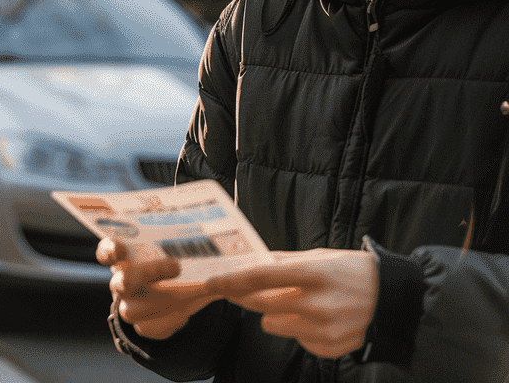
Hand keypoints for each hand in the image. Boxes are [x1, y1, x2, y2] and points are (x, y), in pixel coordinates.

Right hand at [96, 237, 216, 338]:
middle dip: (145, 275)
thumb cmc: (177, 251)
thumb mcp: (176, 235)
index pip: (106, 252)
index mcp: (124, 255)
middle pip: (120, 283)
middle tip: (175, 266)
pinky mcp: (144, 324)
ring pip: (131, 310)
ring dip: (159, 300)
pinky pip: (149, 327)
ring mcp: (130, 305)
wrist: (191, 283)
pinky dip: (170, 318)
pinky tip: (187, 306)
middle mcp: (122, 281)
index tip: (121, 248)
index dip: (109, 250)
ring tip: (187, 289)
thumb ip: (173, 228)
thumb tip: (186, 224)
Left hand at [205, 248, 378, 358]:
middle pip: (260, 304)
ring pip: (272, 325)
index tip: (213, 282)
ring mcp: (323, 330)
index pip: (261, 277)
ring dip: (274, 314)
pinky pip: (295, 340)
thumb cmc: (354, 271)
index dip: (233, 280)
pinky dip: (298, 329)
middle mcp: (316, 304)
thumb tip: (253, 260)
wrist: (393, 301)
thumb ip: (285, 261)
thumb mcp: (321, 257)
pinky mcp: (329, 349)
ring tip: (295, 303)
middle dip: (245, 297)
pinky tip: (317, 318)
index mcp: (313, 274)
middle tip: (238, 290)